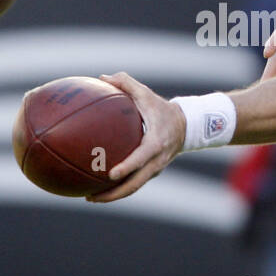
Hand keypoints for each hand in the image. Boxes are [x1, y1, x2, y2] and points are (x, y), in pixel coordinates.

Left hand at [85, 72, 185, 203]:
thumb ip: (126, 83)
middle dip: (113, 194)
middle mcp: (156, 161)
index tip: (111, 174)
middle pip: (135, 184)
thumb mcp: (146, 93)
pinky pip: (134, 184)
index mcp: (155, 143)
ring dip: (113, 196)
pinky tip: (98, 187)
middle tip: (90, 197)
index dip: (127, 167)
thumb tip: (102, 78)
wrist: (186, 126)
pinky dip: (117, 189)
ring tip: (89, 198)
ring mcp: (154, 169)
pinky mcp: (151, 172)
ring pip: (133, 188)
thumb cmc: (161, 108)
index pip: (141, 159)